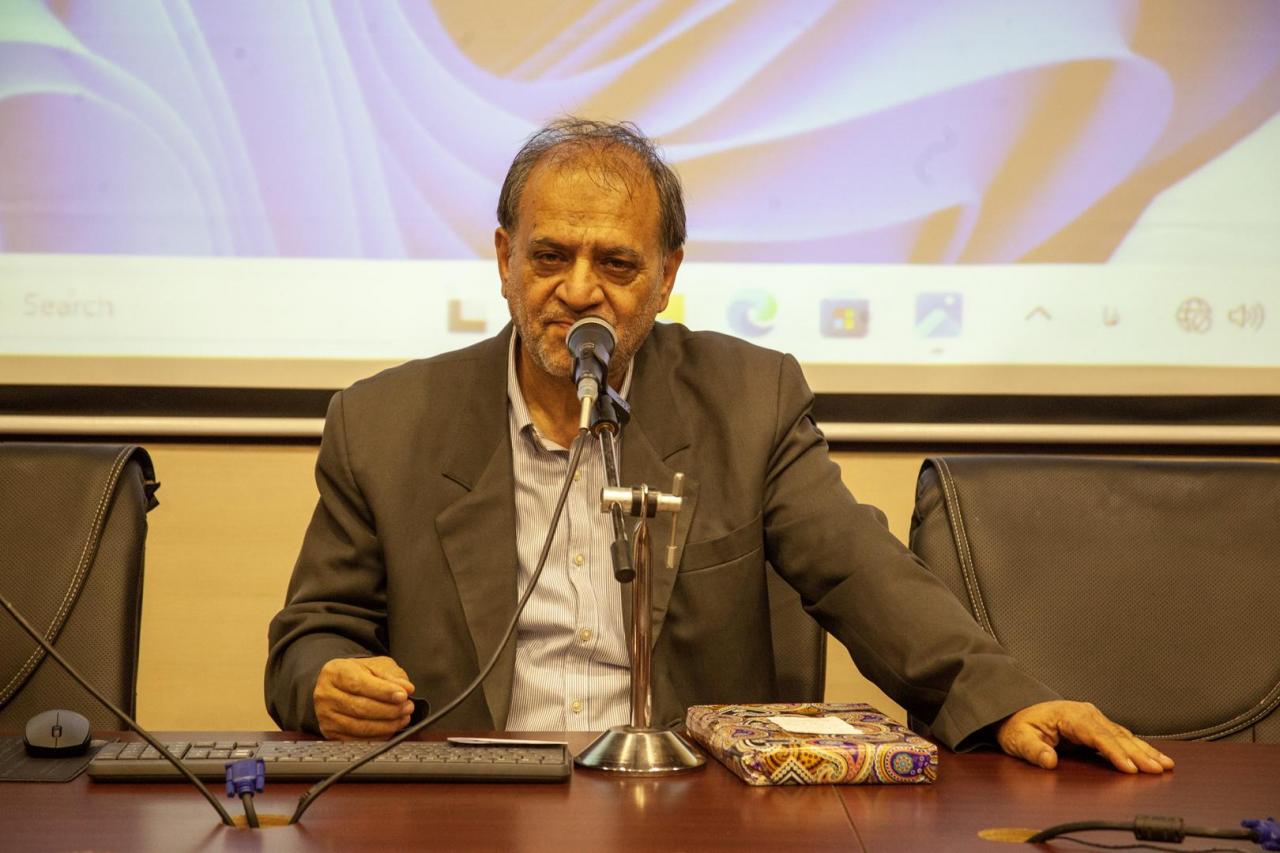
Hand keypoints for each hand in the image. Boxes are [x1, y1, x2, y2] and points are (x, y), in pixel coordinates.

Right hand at [313, 656, 416, 739]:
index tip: (403, 695)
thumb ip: (391, 676)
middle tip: (407, 707)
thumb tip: (406, 688)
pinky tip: (390, 728)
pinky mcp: (330, 732)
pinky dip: (378, 736)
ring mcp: (326, 716)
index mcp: (335, 672)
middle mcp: (326, 694)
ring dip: (386, 725)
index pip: (360, 684)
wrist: (338, 686)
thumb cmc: (358, 674)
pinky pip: (357, 739)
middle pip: (360, 707)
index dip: (383, 692)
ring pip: (359, 726)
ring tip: (403, 718)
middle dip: (389, 710)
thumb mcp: (375, 666)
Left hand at [996, 700, 1174, 773]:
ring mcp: (1093, 718)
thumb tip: (1048, 761)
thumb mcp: (1019, 739)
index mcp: (1069, 715)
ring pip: (1124, 736)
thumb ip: (1033, 750)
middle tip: (1158, 770)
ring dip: (1145, 750)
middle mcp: (1086, 714)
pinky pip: (1121, 737)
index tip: (1130, 768)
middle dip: (1138, 754)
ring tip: (1165, 765)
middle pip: (1116, 736)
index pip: (1096, 735)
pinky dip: (1139, 748)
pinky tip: (1153, 757)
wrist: (1015, 713)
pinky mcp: (1097, 726)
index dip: (1114, 753)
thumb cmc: (1018, 727)